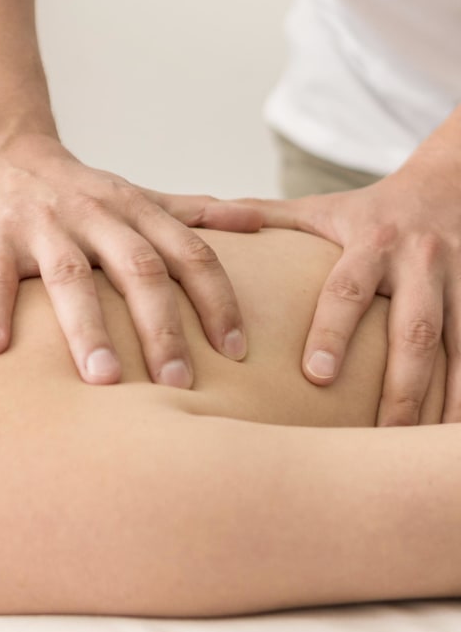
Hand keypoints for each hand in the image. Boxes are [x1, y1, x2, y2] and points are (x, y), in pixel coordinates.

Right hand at [0, 133, 263, 384]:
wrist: (1, 150)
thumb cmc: (76, 190)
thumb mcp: (136, 195)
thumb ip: (191, 212)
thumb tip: (260, 221)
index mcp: (135, 210)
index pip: (189, 254)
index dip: (216, 300)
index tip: (235, 352)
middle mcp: (95, 216)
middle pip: (138, 269)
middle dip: (161, 327)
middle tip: (178, 384)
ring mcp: (42, 226)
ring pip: (70, 277)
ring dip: (87, 328)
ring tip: (103, 379)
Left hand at [235, 160, 460, 424]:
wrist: (451, 184)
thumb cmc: (367, 210)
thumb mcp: (317, 209)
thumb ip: (261, 219)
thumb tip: (197, 221)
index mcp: (372, 242)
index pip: (346, 290)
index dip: (332, 331)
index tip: (314, 375)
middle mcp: (421, 263)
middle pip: (415, 331)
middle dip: (400, 385)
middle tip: (381, 433)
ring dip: (447, 401)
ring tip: (421, 447)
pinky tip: (454, 435)